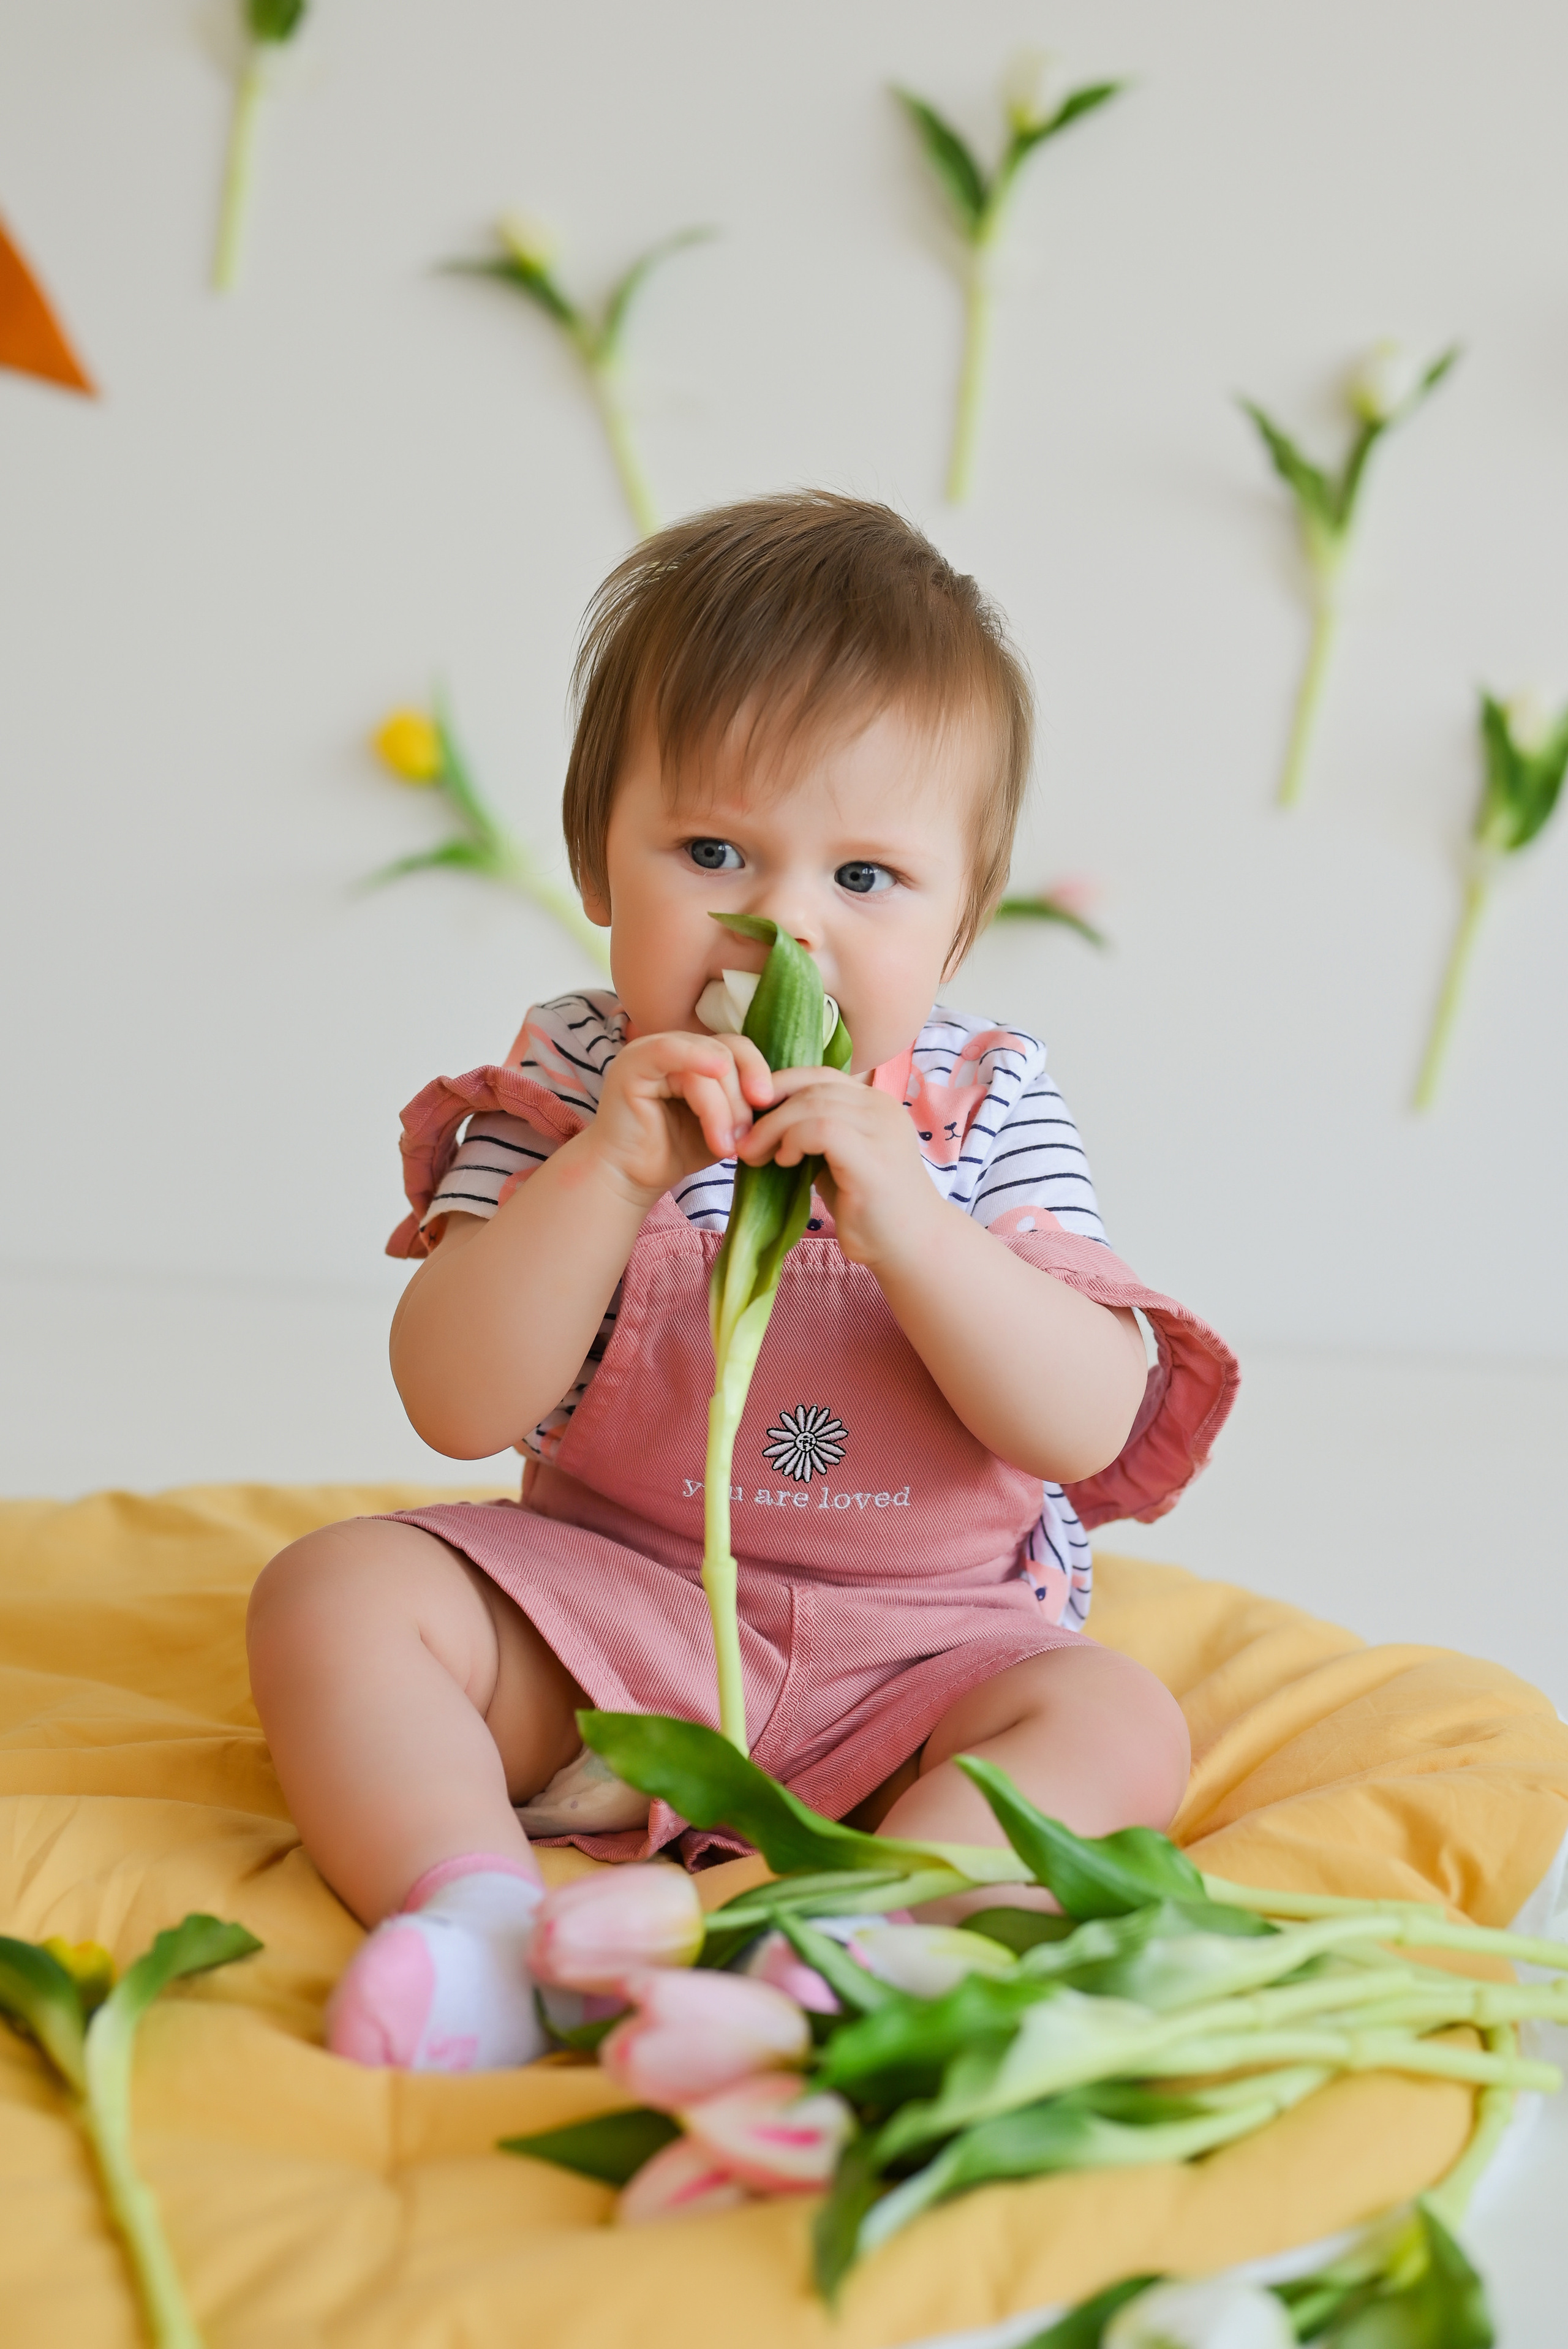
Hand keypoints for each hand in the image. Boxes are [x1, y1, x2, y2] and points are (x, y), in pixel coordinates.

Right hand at [581, 1029, 775, 1208]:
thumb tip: (786, 1094)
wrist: (629, 1179)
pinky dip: (697, 1059)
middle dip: (742, 1099)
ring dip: (723, 1108)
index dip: (759, 1072)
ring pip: (709, 1062)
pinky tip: (715, 1073)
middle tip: (743, 1140)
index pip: (738, 1050)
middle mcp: (676, 1047)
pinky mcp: (633, 1062)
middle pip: (728, 1052)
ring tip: (723, 1147)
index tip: (769, 1106)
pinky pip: (670, 1050)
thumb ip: (744, 1104)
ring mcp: (651, 1050)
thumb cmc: (675, 1152)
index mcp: (698, 1056)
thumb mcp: (722, 1124)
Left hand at [735, 1067, 944, 1267]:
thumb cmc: (870, 1209)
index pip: (819, 1074)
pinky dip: (794, 1140)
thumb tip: (762, 1121)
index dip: (779, 1088)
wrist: (911, 1247)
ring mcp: (881, 1129)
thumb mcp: (837, 1160)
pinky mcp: (873, 1157)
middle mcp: (882, 1106)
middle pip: (812, 1085)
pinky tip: (785, 1161)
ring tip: (755, 1155)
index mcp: (874, 1103)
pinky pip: (822, 1129)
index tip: (751, 1117)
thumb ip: (813, 1134)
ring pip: (813, 1103)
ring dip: (773, 1127)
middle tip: (743, 1141)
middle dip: (768, 1109)